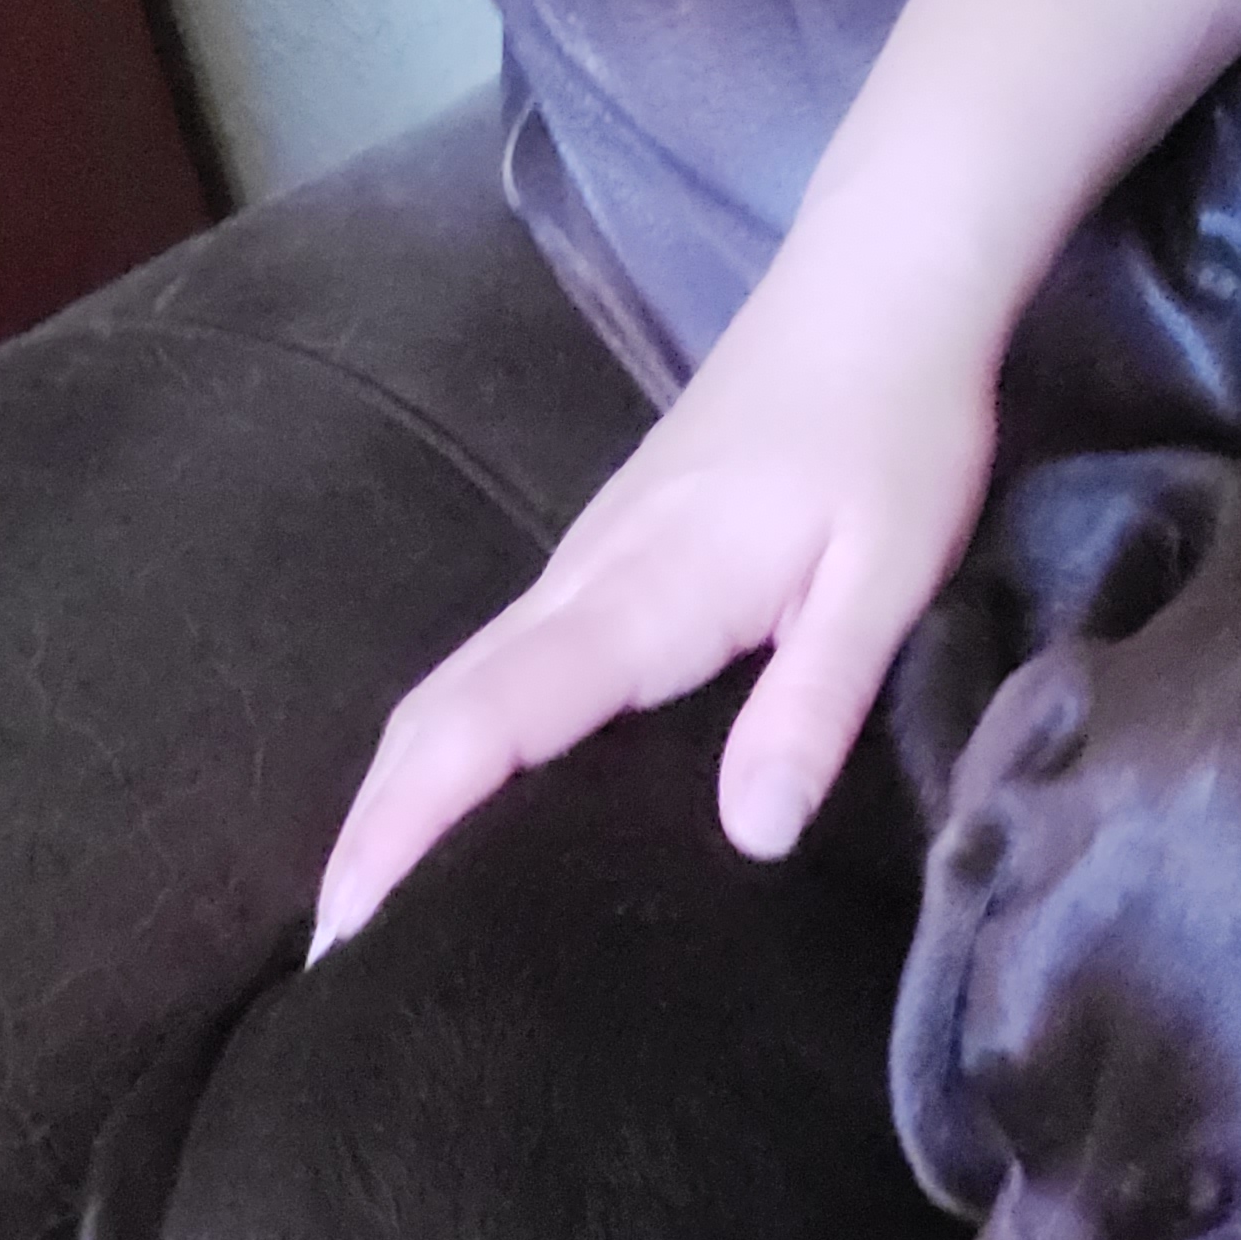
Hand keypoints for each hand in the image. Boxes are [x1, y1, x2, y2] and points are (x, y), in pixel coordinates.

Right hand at [308, 0, 1240, 959]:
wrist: (883, 287)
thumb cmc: (895, 429)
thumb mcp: (883, 579)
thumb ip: (811, 704)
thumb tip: (750, 837)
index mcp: (642, 596)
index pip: (488, 723)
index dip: (409, 826)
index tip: (353, 924)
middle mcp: (587, 578)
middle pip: (443, 709)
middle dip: (378, 827)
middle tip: (345, 951)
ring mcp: (592, 559)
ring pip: (466, 684)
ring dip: (411, 787)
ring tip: (389, 903)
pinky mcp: (616, 551)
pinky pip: (510, 660)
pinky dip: (464, 738)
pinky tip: (482, 798)